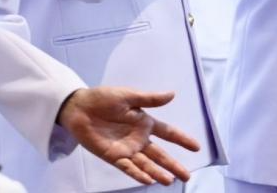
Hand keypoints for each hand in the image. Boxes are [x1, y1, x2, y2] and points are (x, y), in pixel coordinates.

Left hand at [56, 87, 200, 185]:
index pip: (168, 132)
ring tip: (170, 181)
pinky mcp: (112, 156)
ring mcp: (126, 149)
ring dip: (158, 173)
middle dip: (173, 165)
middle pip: (160, 154)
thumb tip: (172, 94)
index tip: (197, 147)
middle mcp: (139, 139)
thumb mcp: (129, 96)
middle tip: (187, 177)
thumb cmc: (104, 99)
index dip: (182, 139)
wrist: (78, 107)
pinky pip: (127, 167)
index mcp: (145, 123)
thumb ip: (150, 99)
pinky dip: (137, 174)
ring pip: (146, 164)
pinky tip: (148, 180)